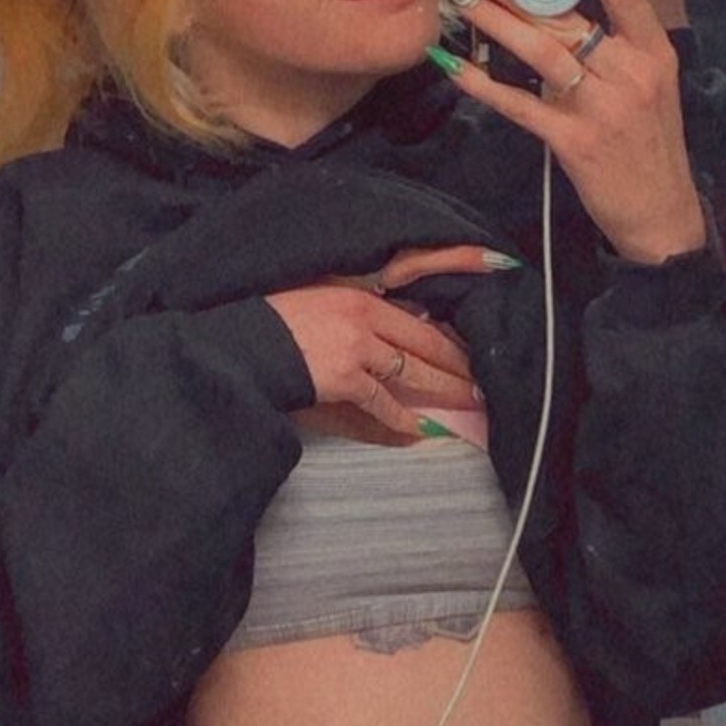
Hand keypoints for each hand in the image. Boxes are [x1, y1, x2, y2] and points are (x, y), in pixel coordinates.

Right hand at [266, 244, 509, 438]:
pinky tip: (418, 429)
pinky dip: (401, 418)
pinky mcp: (344, 379)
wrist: (243, 344)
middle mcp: (365, 319)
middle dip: (457, 363)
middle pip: (425, 343)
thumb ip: (360, 305)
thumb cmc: (275, 319)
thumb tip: (402, 317)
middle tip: (481, 380)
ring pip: (412, 373)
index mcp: (361, 295)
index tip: (468, 347)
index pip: (417, 315)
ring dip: (444, 389)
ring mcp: (357, 349)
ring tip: (468, 401)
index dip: (447, 335)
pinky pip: (382, 402)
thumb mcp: (320, 296)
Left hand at [436, 0, 705, 264]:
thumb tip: (558, 14)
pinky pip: (521, 105)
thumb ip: (613, 53)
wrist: (663, 216)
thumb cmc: (649, 151)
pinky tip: (454, 66)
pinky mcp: (575, 142)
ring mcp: (604, 107)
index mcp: (653, 52)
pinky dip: (483, 85)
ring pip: (538, 49)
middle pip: (563, 13)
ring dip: (491, 19)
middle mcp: (631, 72)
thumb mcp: (648, 90)